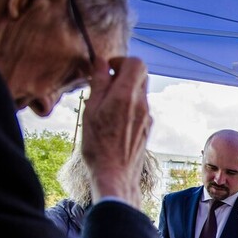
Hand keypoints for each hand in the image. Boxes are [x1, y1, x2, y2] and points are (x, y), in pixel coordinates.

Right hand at [82, 57, 151, 207]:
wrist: (116, 176)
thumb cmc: (98, 146)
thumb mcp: (91, 110)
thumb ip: (99, 84)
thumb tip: (102, 62)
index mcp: (127, 96)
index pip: (137, 63)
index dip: (121, 61)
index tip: (107, 70)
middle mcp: (141, 105)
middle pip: (140, 76)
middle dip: (122, 75)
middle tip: (103, 88)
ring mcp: (147, 117)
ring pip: (139, 93)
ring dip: (123, 92)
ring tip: (105, 108)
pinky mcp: (147, 128)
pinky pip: (139, 108)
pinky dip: (128, 106)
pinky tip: (113, 122)